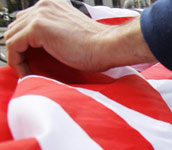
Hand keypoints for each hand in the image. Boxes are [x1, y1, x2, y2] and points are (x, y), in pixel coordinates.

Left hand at [5, 0, 155, 76]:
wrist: (108, 47)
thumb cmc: (98, 46)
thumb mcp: (71, 36)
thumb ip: (54, 36)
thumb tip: (41, 50)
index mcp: (53, 6)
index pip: (26, 21)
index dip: (25, 42)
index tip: (30, 59)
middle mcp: (44, 6)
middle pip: (16, 27)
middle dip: (19, 49)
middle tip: (27, 67)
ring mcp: (40, 14)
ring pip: (12, 36)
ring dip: (17, 56)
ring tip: (27, 71)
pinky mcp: (38, 27)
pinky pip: (14, 45)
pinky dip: (17, 61)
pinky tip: (27, 71)